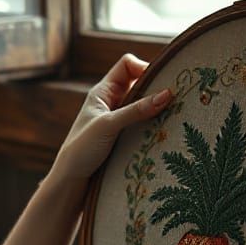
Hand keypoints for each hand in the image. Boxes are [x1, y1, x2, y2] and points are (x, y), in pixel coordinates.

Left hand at [51, 53, 171, 181]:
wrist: (71, 179)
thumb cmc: (81, 149)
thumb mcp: (109, 126)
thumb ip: (136, 110)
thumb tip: (167, 94)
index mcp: (102, 92)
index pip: (127, 65)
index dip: (143, 67)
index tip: (161, 81)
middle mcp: (111, 101)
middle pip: (139, 83)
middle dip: (156, 88)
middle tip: (174, 98)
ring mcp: (118, 118)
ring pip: (143, 104)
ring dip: (155, 108)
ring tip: (172, 114)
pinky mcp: (123, 134)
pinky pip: (142, 121)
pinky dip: (153, 122)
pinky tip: (162, 129)